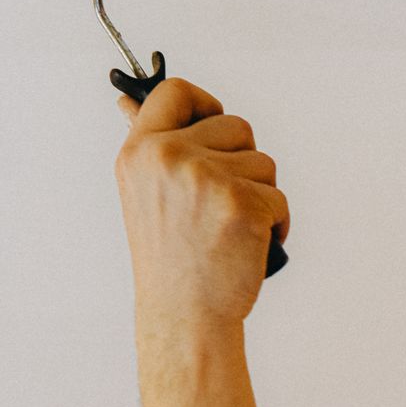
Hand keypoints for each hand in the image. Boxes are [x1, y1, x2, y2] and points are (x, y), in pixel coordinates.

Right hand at [115, 77, 289, 327]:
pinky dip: (275, 222)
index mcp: (140, 151)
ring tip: (230, 227)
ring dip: (259, 193)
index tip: (210, 126)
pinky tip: (250, 244)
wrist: (183, 314)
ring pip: (262, 161)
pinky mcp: (242, 203)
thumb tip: (126, 102)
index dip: (202, 103)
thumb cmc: (168, 256)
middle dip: (241, 160)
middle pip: (235, 124)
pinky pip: (279, 196)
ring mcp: (206, 178)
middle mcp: (168, 157)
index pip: (175, 92)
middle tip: (219, 202)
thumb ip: (146, 142)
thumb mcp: (141, 190)